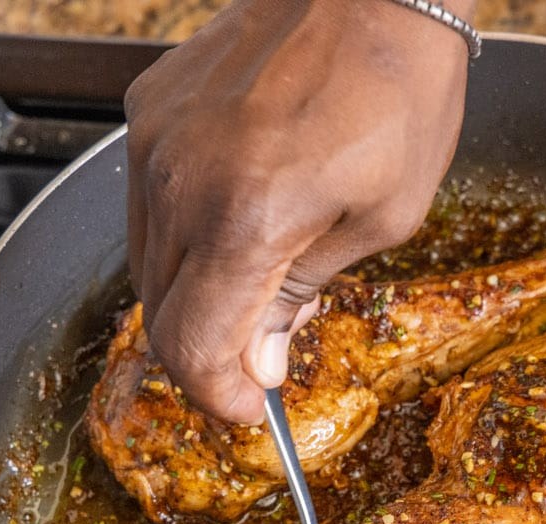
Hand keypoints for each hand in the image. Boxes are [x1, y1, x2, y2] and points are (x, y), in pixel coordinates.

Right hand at [124, 0, 472, 423]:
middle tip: (264, 352)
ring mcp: (156, 143)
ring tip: (262, 280)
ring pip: (148, 263)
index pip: (192, 347)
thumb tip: (259, 358)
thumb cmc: (396, 92)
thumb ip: (304, 294)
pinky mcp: (150, 111)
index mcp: (244, 220)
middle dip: (211, 352)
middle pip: (162, 315)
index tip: (252, 408)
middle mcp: (179, 183)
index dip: (218, 396)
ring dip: (196, 296)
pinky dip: (184, 235)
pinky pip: (148, 203)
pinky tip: (238, 221)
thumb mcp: (381, 218)